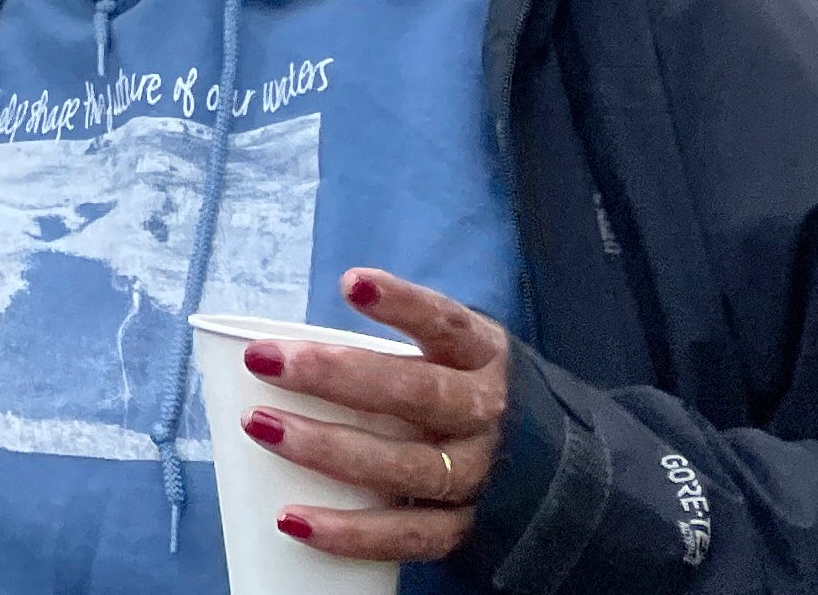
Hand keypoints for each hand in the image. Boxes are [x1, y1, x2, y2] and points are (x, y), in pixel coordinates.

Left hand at [243, 267, 508, 564]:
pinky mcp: (469, 529)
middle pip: (416, 394)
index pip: (446, 324)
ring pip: (406, 466)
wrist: (557, 473)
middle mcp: (488, 416)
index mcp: (483, 358)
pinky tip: (292, 520)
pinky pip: (408, 534)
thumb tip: (268, 343)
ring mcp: (481, 476)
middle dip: (335, 376)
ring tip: (260, 425)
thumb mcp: (451, 357)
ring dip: (327, 448)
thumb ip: (388, 349)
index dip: (403, 304)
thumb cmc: (464, 395)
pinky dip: (350, 532)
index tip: (351, 283)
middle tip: (262, 359)